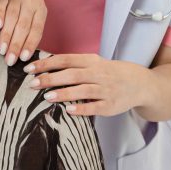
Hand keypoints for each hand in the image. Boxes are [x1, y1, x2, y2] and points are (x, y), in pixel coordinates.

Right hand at [0, 0, 46, 65]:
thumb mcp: (35, 7)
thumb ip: (31, 24)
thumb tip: (23, 49)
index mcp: (40, 9)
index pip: (37, 29)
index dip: (30, 43)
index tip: (23, 58)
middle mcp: (31, 2)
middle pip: (24, 26)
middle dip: (16, 45)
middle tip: (9, 61)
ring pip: (13, 17)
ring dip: (7, 34)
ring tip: (1, 50)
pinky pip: (3, 2)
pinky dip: (0, 14)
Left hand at [24, 53, 145, 116]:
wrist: (140, 84)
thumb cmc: (111, 73)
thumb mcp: (95, 63)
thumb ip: (74, 65)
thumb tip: (44, 67)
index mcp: (92, 61)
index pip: (65, 59)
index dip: (47, 63)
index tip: (30, 68)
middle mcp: (99, 73)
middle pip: (72, 74)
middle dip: (51, 78)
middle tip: (32, 84)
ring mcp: (106, 90)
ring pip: (83, 90)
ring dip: (64, 93)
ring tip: (47, 96)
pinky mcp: (110, 106)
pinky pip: (94, 107)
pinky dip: (81, 108)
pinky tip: (68, 110)